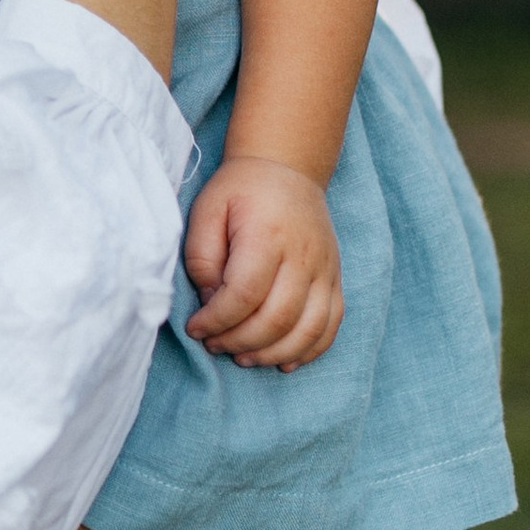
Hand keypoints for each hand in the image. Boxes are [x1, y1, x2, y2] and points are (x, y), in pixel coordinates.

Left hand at [184, 154, 344, 366]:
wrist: (287, 168)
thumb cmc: (240, 191)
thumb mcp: (206, 212)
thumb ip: (202, 259)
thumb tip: (210, 302)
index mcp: (268, 236)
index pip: (244, 295)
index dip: (216, 321)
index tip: (195, 328)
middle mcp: (303, 255)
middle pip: (277, 318)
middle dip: (240, 342)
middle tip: (214, 345)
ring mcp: (325, 269)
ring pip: (308, 329)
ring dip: (273, 353)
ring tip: (243, 357)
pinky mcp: (334, 278)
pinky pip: (331, 324)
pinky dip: (309, 350)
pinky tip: (283, 361)